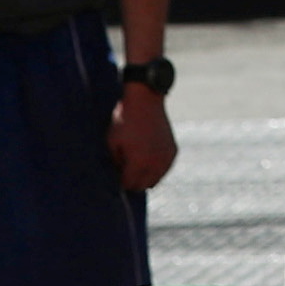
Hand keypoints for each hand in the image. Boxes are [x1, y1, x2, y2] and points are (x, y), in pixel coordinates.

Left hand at [109, 79, 176, 196]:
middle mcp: (155, 164)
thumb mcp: (112, 141)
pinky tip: (148, 158)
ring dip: (146, 177)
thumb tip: (119, 175)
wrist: (146, 99)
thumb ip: (116, 162)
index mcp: (139, 163)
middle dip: (133, 182)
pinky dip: (156, 168)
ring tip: (137, 163)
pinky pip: (164, 169)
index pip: (129, 185)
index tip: (118, 173)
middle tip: (126, 170)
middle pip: (143, 186)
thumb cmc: (125, 120)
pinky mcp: (173, 152)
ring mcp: (166, 158)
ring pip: (155, 180)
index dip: (121, 181)